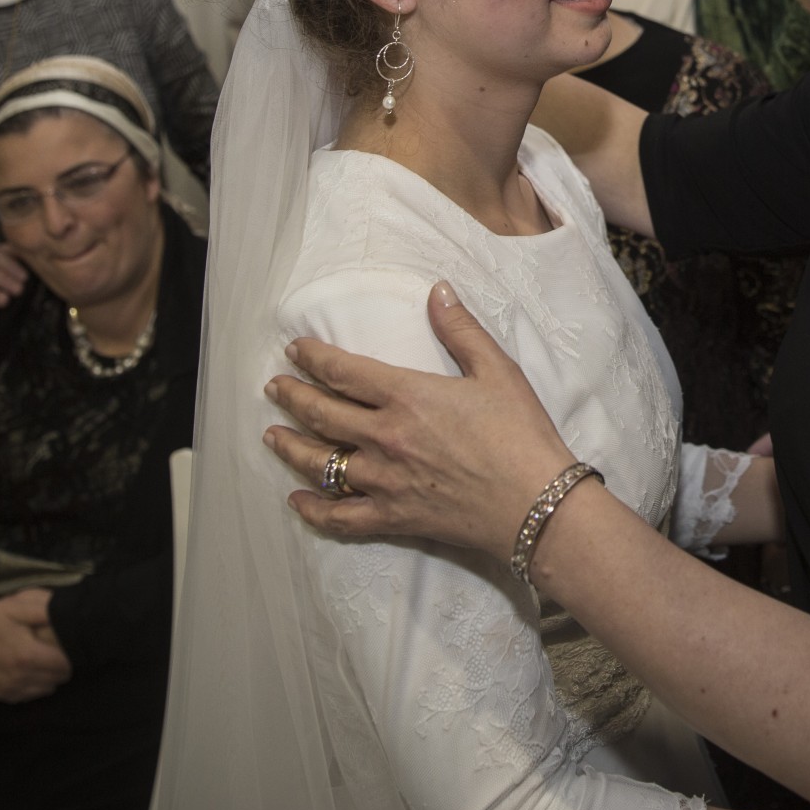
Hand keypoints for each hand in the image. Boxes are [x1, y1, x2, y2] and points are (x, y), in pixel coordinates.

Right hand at [0, 590, 70, 708]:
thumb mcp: (18, 607)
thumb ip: (46, 611)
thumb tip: (71, 615)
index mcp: (27, 655)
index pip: (65, 665)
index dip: (73, 655)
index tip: (73, 646)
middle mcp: (18, 677)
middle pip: (56, 679)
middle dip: (63, 667)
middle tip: (62, 652)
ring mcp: (5, 689)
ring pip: (43, 690)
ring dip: (49, 678)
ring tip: (49, 662)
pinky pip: (25, 697)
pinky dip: (33, 688)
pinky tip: (34, 675)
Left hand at [263, 281, 575, 559]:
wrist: (537, 504)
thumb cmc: (522, 435)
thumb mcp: (498, 371)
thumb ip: (460, 330)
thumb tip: (437, 290)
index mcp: (407, 396)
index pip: (344, 371)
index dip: (313, 358)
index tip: (294, 350)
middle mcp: (385, 438)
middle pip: (322, 414)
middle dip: (292, 397)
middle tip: (274, 387)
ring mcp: (385, 481)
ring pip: (321, 464)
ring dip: (291, 447)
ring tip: (272, 436)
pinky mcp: (394, 518)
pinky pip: (341, 517)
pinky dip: (314, 510)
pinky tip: (297, 502)